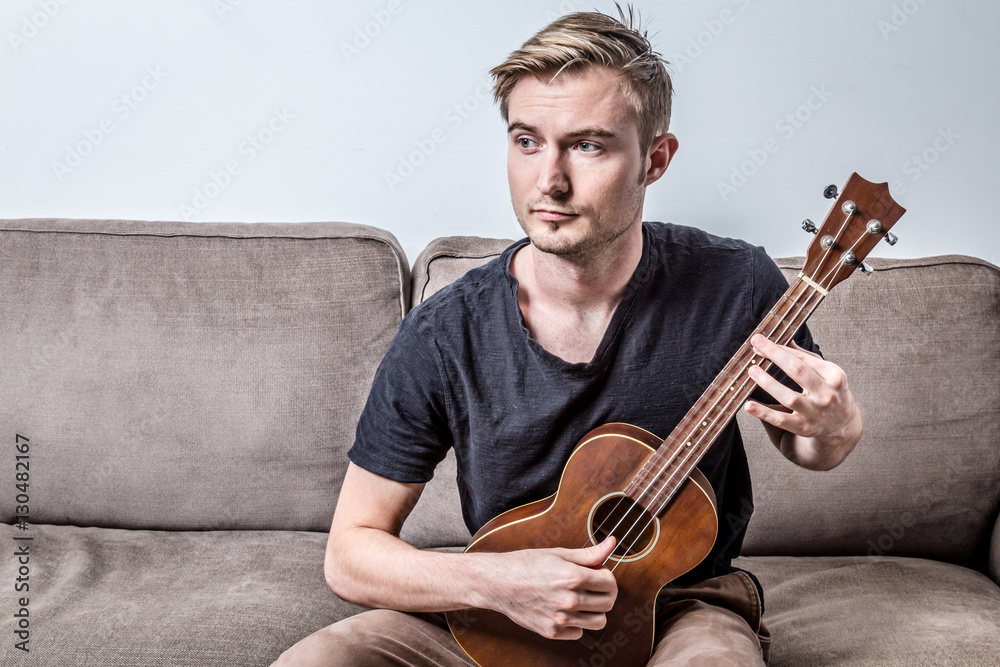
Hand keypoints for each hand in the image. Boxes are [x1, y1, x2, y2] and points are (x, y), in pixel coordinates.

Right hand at [481, 535, 617, 639]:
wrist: (498, 583)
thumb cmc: (525, 564)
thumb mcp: (558, 554)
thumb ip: (588, 554)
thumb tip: (611, 544)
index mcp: (573, 577)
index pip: (610, 582)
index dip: (607, 576)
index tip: (598, 574)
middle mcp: (569, 600)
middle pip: (608, 603)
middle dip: (605, 593)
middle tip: (593, 586)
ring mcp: (561, 618)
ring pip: (599, 622)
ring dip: (595, 610)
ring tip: (582, 600)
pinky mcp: (552, 632)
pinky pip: (579, 632)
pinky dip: (577, 623)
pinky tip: (566, 610)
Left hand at [744, 334, 861, 469]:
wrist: (842, 423)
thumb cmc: (829, 391)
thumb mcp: (826, 372)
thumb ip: (805, 356)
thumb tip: (785, 338)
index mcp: (833, 375)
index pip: (803, 358)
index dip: (779, 349)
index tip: (759, 341)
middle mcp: (826, 393)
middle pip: (798, 371)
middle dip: (775, 355)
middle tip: (755, 345)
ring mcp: (815, 412)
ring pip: (789, 397)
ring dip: (768, 383)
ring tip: (752, 371)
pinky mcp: (804, 428)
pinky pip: (781, 420)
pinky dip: (764, 413)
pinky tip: (748, 405)